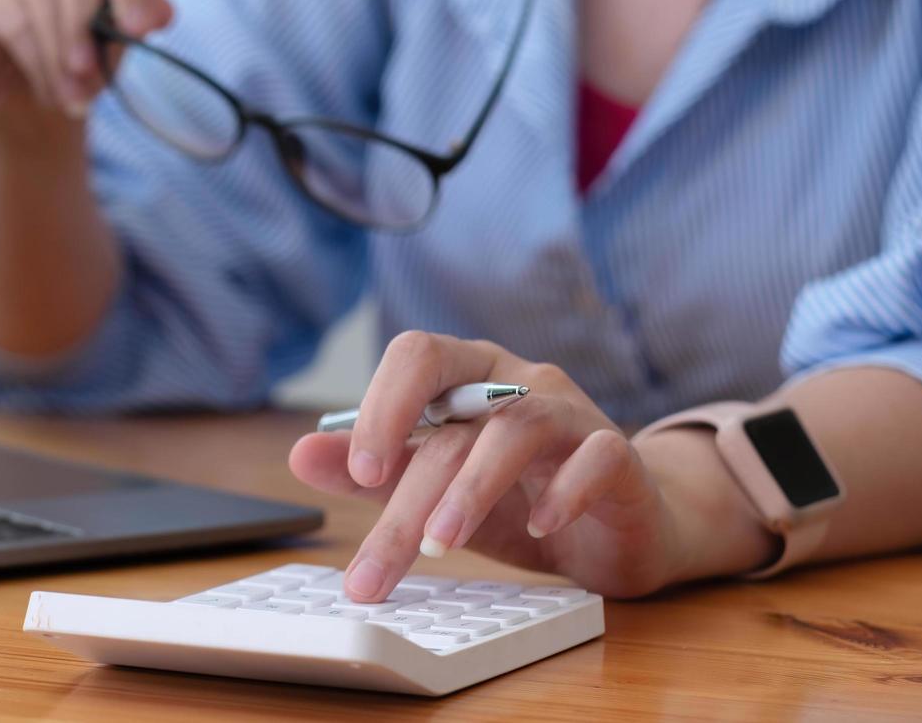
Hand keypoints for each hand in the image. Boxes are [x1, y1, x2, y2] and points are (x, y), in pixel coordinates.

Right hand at [0, 0, 172, 125]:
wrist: (30, 78)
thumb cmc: (85, 40)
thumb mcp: (122, 33)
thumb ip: (141, 19)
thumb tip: (159, 13)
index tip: (137, 28)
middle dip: (88, 13)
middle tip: (93, 69)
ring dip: (59, 44)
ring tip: (74, 92)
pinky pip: (6, 11)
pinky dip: (34, 56)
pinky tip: (49, 87)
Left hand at [288, 332, 776, 598]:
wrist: (618, 528)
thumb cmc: (518, 500)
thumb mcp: (437, 492)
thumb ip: (375, 475)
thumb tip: (301, 454)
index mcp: (467, 376)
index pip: (417, 354)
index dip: (383, 404)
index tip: (358, 473)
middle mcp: (519, 382)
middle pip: (455, 419)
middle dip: (408, 498)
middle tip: (376, 567)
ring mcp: (573, 414)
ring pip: (518, 429)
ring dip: (472, 489)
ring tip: (441, 545)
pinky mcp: (619, 457)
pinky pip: (597, 456)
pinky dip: (564, 491)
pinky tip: (539, 527)